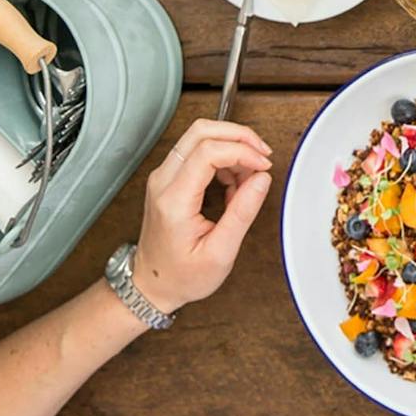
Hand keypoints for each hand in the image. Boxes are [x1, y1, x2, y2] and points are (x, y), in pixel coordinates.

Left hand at [131, 119, 273, 314]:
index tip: (263, 165)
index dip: (242, 151)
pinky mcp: (169, 177)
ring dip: (231, 146)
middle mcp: (163, 182)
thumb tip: (261, 179)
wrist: (152, 284)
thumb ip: (242, 213)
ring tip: (247, 179)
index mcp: (174, 201)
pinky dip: (223, 156)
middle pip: (201, 131)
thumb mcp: (220, 253)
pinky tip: (233, 182)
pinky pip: (198, 149)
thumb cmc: (181, 275)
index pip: (208, 152)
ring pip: (200, 135)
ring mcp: (163, 176)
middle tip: (262, 155)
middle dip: (239, 135)